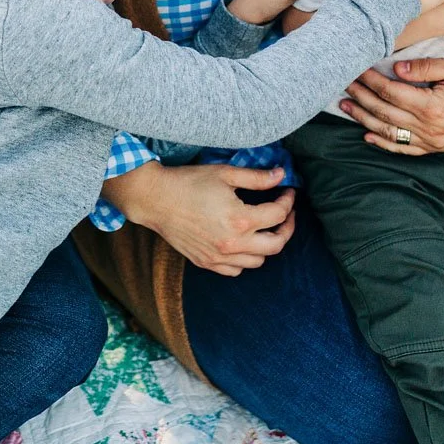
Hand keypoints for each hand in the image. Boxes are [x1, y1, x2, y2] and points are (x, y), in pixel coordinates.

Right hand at [123, 164, 295, 275]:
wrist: (155, 199)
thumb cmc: (188, 182)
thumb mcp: (225, 173)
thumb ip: (256, 177)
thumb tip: (281, 176)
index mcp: (240, 219)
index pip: (278, 215)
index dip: (288, 202)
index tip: (288, 192)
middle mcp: (232, 243)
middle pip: (276, 244)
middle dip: (287, 228)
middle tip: (286, 214)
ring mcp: (219, 256)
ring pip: (258, 261)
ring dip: (267, 245)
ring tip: (265, 229)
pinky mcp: (206, 262)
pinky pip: (236, 270)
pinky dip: (245, 259)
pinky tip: (243, 243)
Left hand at [340, 57, 443, 154]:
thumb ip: (425, 67)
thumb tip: (395, 66)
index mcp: (432, 106)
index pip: (391, 92)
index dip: (370, 81)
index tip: (355, 69)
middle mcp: (430, 128)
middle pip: (385, 112)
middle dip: (361, 98)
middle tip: (342, 85)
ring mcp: (434, 141)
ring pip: (391, 132)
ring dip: (365, 120)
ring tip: (346, 107)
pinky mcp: (439, 147)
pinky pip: (406, 149)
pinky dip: (385, 143)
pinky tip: (368, 136)